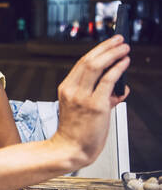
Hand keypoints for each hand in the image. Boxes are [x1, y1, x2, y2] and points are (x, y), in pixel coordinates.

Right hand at [52, 35, 129, 166]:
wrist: (70, 149)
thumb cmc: (76, 132)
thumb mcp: (81, 108)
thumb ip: (99, 96)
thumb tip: (117, 88)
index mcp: (66, 88)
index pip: (82, 64)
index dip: (97, 51)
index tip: (109, 44)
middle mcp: (72, 90)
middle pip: (88, 60)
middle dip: (106, 47)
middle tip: (119, 40)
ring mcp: (82, 97)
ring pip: (96, 66)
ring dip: (113, 54)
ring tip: (124, 48)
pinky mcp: (95, 106)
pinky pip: (107, 81)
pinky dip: (117, 69)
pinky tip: (124, 63)